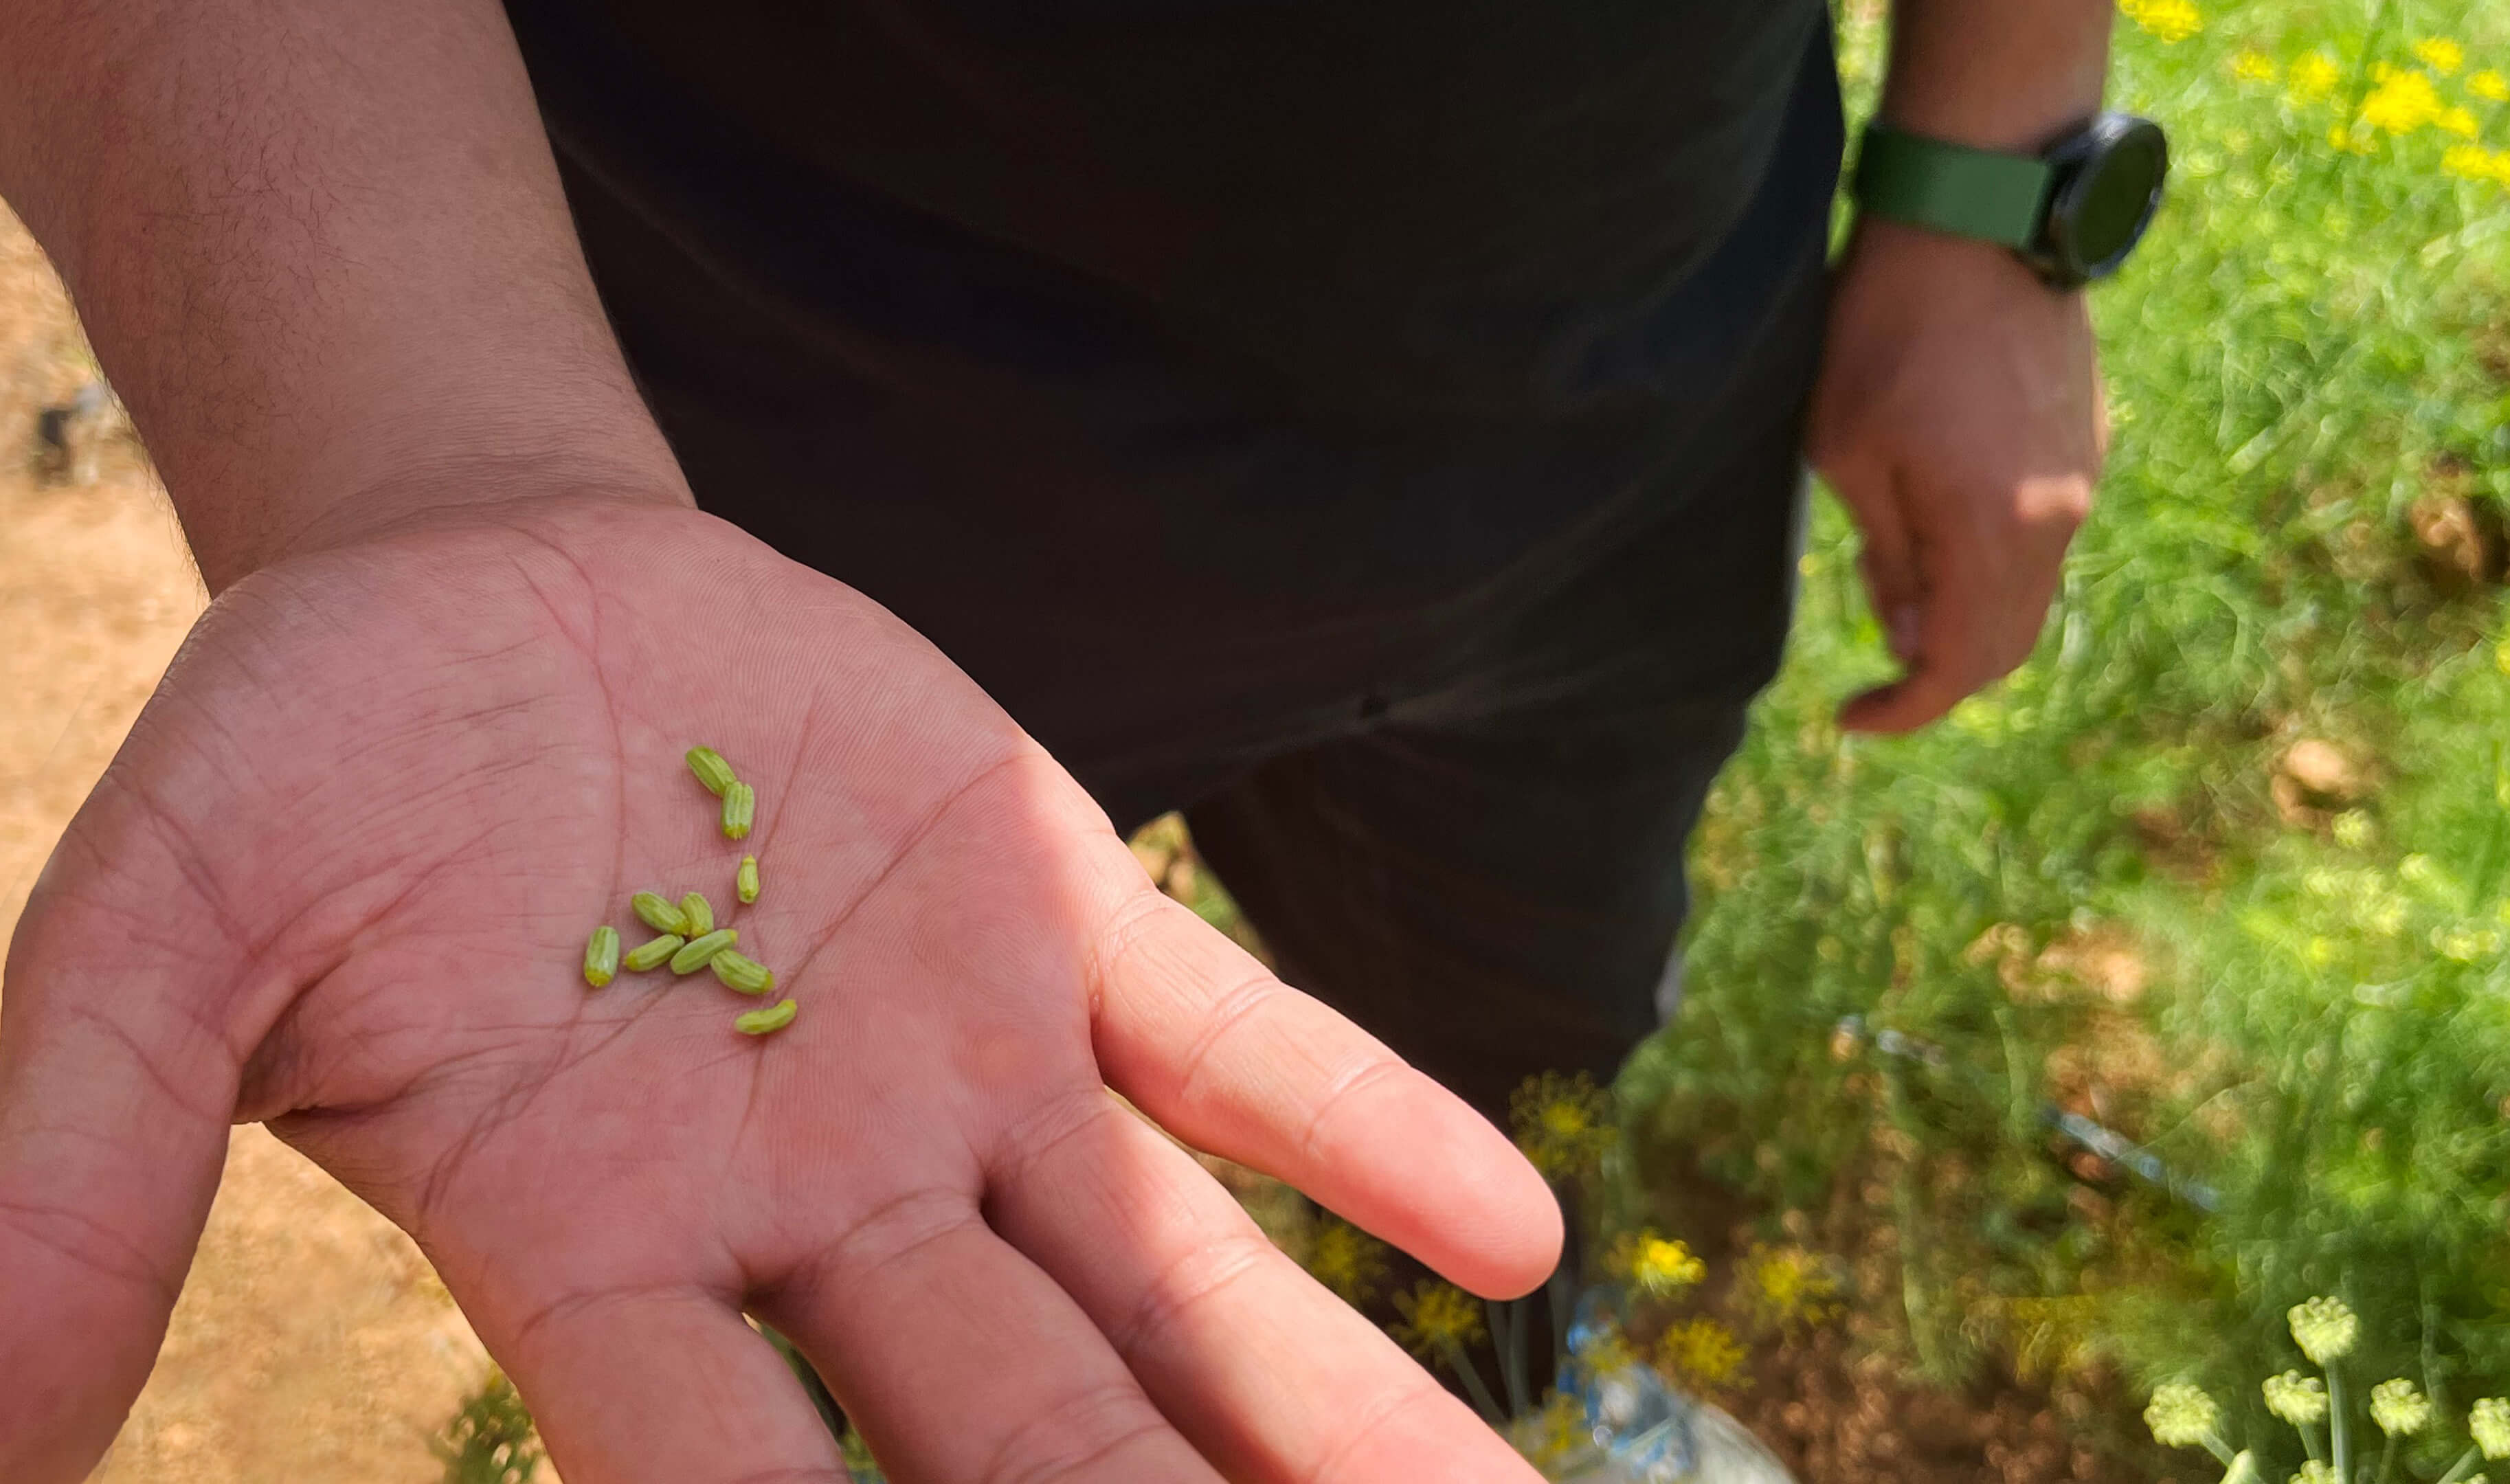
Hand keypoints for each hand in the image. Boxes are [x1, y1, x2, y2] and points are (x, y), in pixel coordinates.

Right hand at [0, 494, 1559, 1482]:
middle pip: (1013, 1442)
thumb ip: (85, 1155)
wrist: (485, 581)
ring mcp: (956, 1082)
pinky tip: (1518, 1235)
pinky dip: (1365, 1128)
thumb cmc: (309, 769)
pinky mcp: (1052, 924)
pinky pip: (1231, 1052)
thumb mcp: (165, 937)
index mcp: (593, 1260)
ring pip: (1162, 1290)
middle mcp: (812, 1220)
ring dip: (1323, 1416)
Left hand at [1805, 216, 2106, 732]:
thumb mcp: (1846, 452)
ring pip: (2032, 594)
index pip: (1957, 666)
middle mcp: (2056, 518)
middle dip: (1938, 673)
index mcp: (1992, 531)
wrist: (1978, 219)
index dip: (1904, 710)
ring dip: (1968, 617)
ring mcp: (2082, 478)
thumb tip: (1909, 635)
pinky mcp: (2088, 441)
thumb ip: (1886, 556)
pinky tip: (1941, 529)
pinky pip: (2047, 537)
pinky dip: (1996, 565)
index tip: (1851, 715)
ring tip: (1898, 587)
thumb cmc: (1885, 330)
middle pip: (2006, 645)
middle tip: (1874, 662)